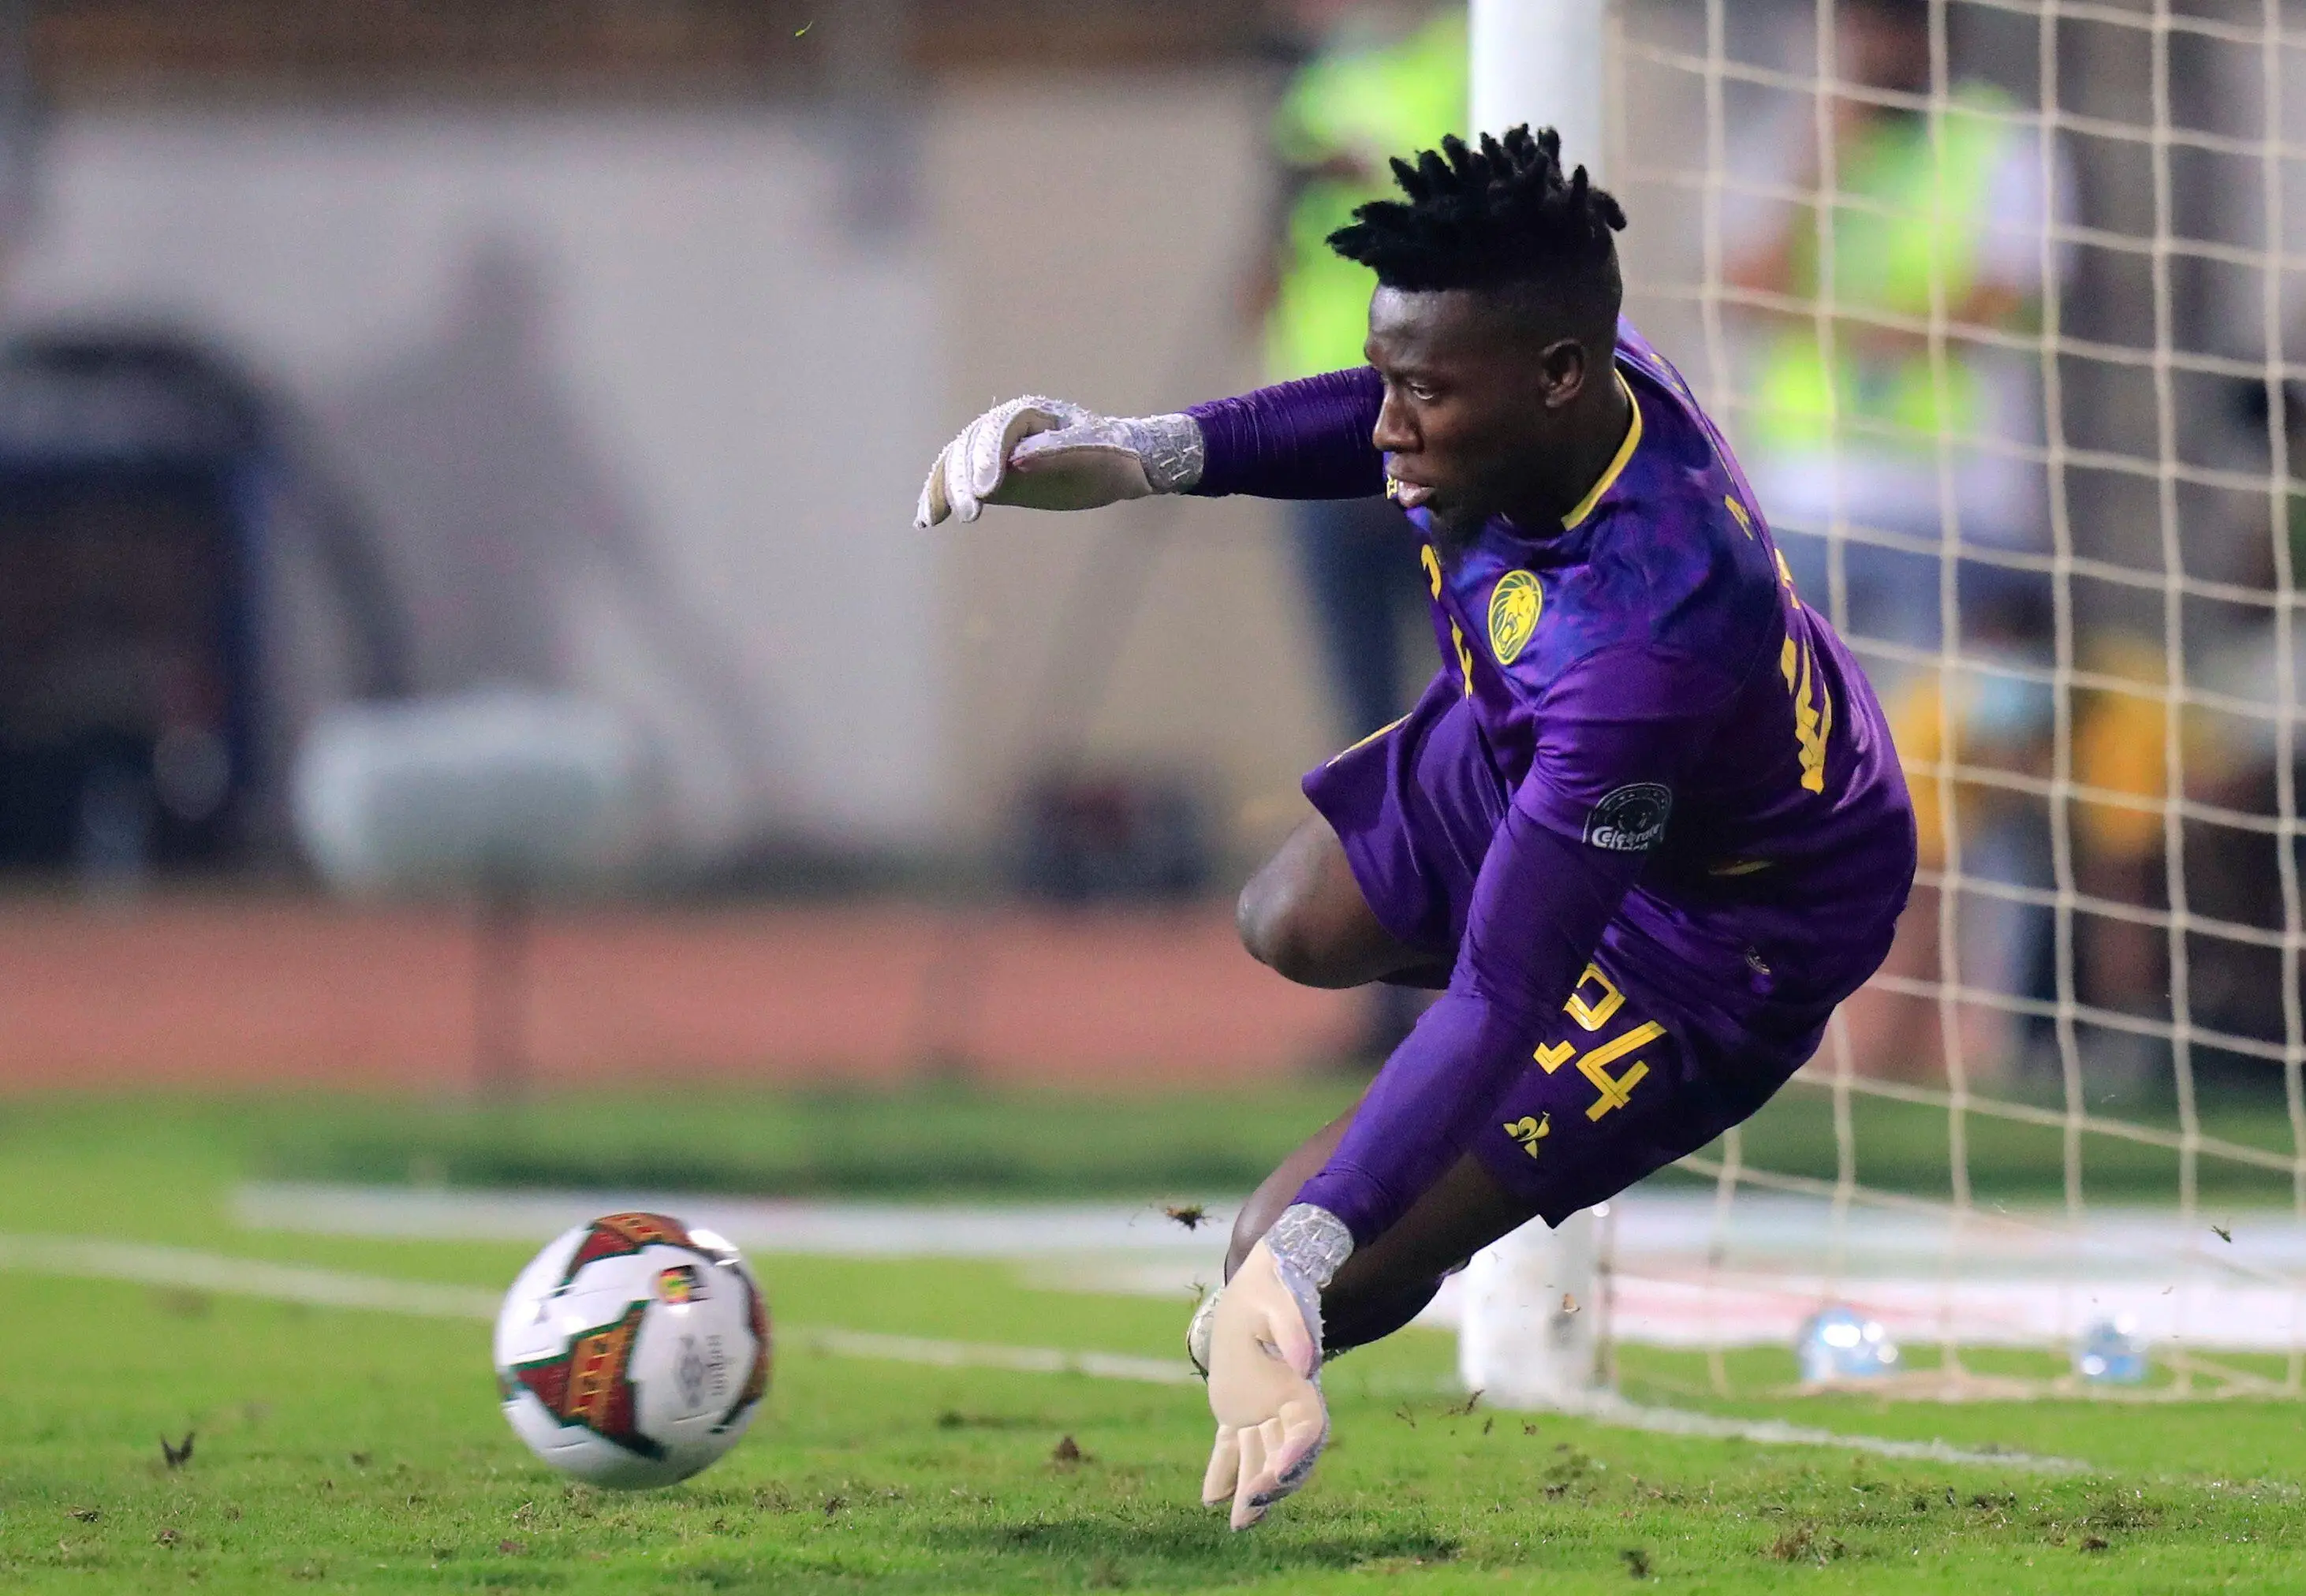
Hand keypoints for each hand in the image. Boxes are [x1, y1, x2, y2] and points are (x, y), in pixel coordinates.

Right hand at [913, 397, 1201, 526]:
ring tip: (932, 520)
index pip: (999, 429)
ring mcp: (995, 451)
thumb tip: (1017, 461)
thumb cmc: (1113, 456)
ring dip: (943, 490)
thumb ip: (1059, 453)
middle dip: (964, 480)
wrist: (1120, 466)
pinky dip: (940, 497)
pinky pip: (960, 482)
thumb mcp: (1096, 453)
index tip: (987, 491)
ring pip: (957, 463)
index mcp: (1032, 413)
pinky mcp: (993, 477)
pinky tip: (926, 521)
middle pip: (970, 446)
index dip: (988, 457)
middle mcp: (1006, 428)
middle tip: (970, 515)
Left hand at [1200, 1238, 1328, 1530]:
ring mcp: (1262, 1410)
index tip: (1278, 1470)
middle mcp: (1285, 1404)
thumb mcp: (1279, 1300)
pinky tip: (1211, 1498)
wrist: (1259, 1288)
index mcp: (1300, 1386)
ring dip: (1249, 1489)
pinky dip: (1222, 1471)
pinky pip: (1231, 1446)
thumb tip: (1305, 1363)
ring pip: (1257, 1457)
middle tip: (1250, 1509)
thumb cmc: (1271, 1292)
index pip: (1307, 1428)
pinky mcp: (1238, 1409)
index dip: (1297, 1452)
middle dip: (1270, 1484)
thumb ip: (1293, 1327)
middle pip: (1283, 1454)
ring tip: (1237, 1524)